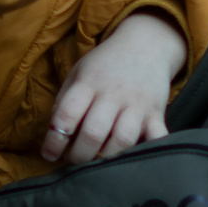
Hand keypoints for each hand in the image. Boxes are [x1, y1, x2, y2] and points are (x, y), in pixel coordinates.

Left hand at [43, 10, 187, 164]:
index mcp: (88, 83)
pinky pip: (157, 136)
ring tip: (98, 161)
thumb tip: (55, 136)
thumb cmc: (105, 65)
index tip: (49, 155)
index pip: (66, 115)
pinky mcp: (156, 113)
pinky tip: (136, 156)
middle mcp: (113, 94)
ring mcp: (137, 104)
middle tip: (74, 161)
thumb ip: (64, 102)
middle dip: (79, 156)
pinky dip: (149, 149)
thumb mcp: (78, 73)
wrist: (146, 45)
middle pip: (94, 133)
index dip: (54, 140)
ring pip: (123, 140)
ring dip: (107, 157)